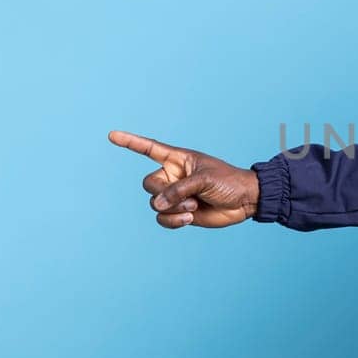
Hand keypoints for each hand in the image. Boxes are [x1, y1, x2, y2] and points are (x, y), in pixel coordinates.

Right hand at [108, 129, 259, 228]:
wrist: (245, 201)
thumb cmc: (228, 182)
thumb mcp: (204, 180)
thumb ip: (178, 190)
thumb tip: (156, 205)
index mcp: (177, 159)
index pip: (149, 148)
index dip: (130, 142)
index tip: (112, 135)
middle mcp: (172, 176)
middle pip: (148, 184)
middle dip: (163, 193)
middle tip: (187, 197)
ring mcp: (175, 195)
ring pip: (154, 204)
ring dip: (172, 209)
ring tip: (194, 207)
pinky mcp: (180, 213)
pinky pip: (163, 219)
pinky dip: (173, 221)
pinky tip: (189, 219)